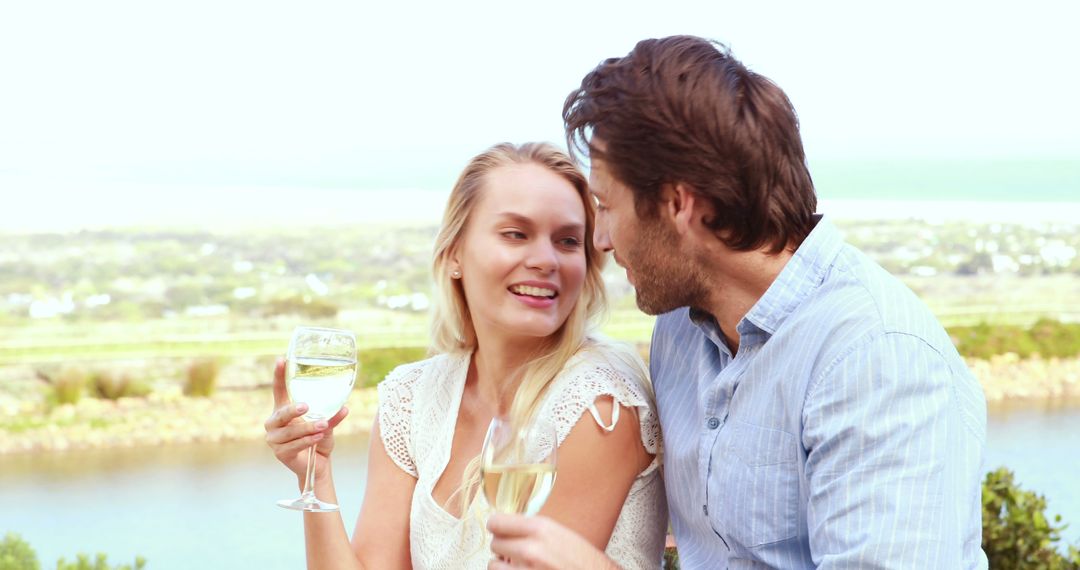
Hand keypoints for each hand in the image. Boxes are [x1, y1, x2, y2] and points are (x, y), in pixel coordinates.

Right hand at [264, 357, 348, 481]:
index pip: (279, 390)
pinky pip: (294, 445)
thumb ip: (331, 416)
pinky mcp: (280, 453)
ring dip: (307, 428)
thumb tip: (344, 407)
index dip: (279, 375)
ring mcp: (275, 439)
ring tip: (323, 426)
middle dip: (293, 409)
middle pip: (281, 413)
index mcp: (284, 409)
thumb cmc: (319, 439)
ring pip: (291, 431)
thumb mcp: (327, 425)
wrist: (318, 465)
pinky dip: (307, 441)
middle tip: (306, 406)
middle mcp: (275, 423)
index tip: (281, 360)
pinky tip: (318, 438)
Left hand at [487, 513, 617, 569]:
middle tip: (514, 551)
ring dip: (502, 566)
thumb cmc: (584, 560)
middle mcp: (531, 549)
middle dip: (503, 547)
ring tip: (517, 566)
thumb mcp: (560, 534)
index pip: (497, 522)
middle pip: (495, 543)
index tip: (498, 529)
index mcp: (541, 529)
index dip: (497, 526)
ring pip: (494, 565)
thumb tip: (507, 528)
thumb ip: (533, 530)